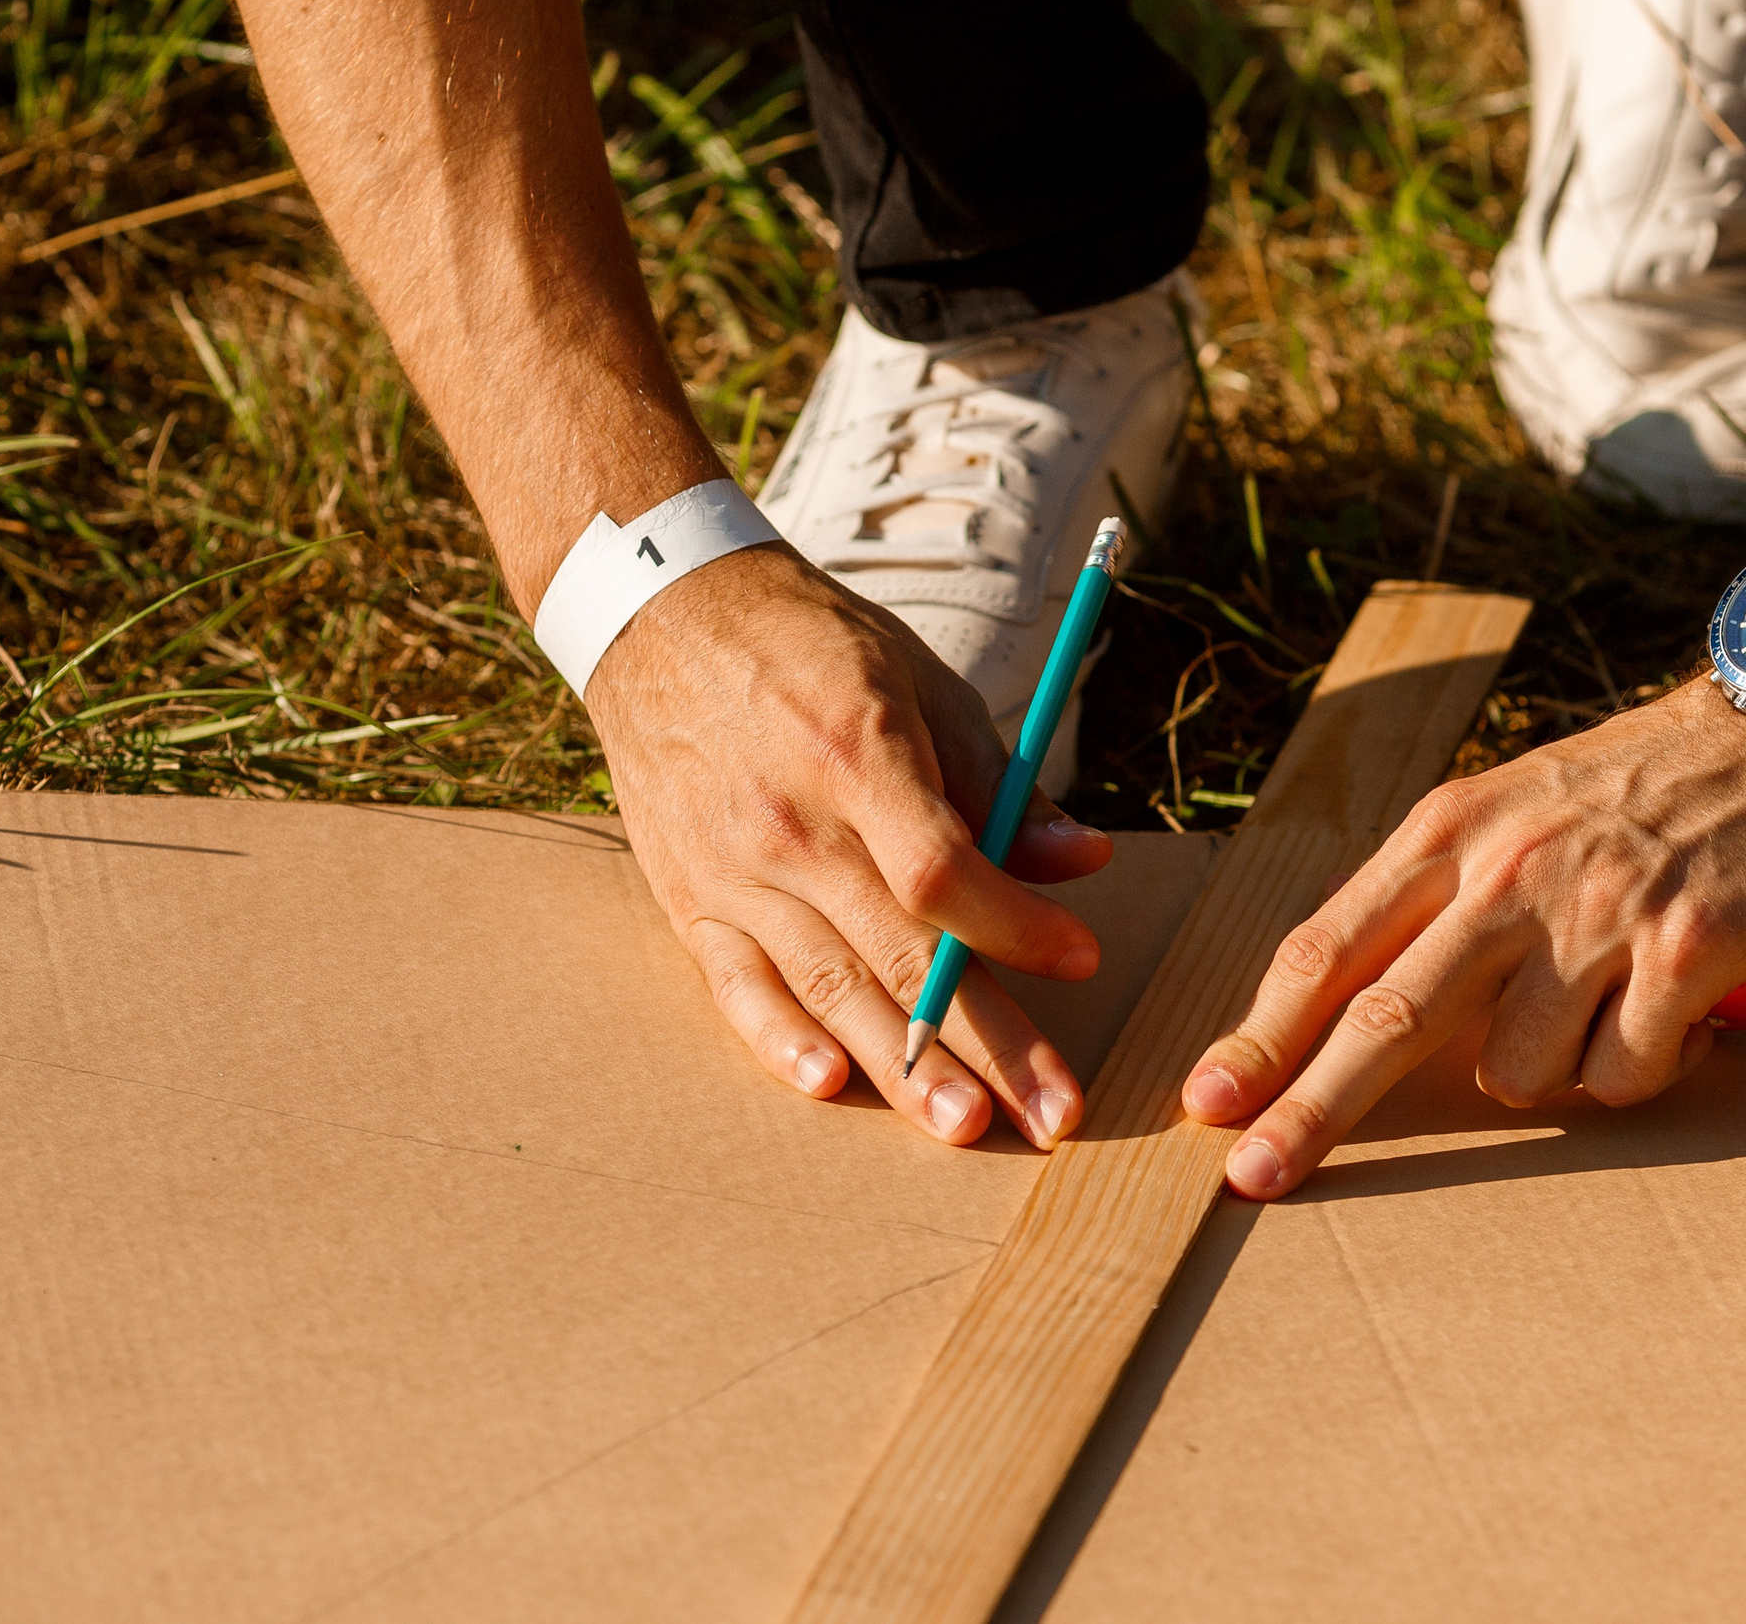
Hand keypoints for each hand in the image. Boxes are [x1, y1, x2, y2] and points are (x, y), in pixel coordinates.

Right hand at [590, 544, 1111, 1147]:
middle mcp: (792, 825)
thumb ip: (1002, 786)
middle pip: (900, 952)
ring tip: (963, 1127)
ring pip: (828, 986)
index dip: (1016, 926)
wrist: (663, 619)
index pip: (944, 873)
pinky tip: (830, 1088)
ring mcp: (733, 870)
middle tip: (1052, 1112)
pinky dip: (780, 1042)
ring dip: (900, 1068)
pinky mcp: (689, 899)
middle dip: (987, 1042)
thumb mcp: (924, 685)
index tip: (1082, 961)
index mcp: (859, 757)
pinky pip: (738, 987)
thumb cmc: (816, 649)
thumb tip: (1082, 864)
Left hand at [1179, 683, 1745, 1197]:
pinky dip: (1643, 1065)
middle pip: (1384, 1018)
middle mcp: (1510, 870)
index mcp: (1451, 833)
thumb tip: (1337, 1009)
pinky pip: (1623, 1074)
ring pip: (1520, 1073)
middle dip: (1310, 1110)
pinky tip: (1676, 1008)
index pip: (1330, 948)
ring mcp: (1598, 910)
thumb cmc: (1639, 789)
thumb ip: (1433, 898)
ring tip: (1609, 1001)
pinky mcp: (1688, 947)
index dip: (1263, 1034)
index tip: (1209, 1101)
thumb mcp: (1510, 812)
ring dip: (1556, 1069)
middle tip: (1255, 1177)